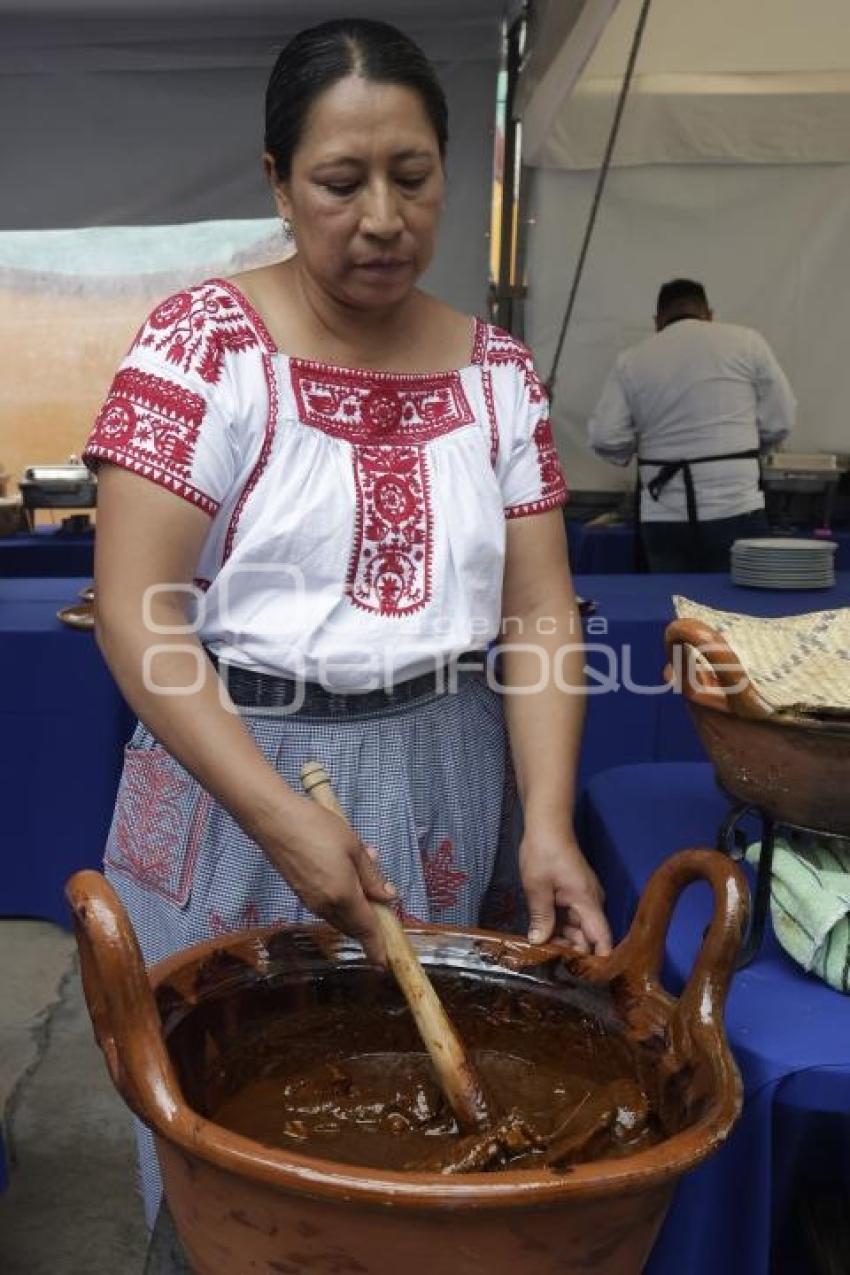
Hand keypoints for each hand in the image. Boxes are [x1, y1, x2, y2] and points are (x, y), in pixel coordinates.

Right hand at [261, 795, 395, 965]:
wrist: (275, 822)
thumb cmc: (318, 828)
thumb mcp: (354, 847)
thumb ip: (372, 876)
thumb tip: (388, 896)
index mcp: (343, 896)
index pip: (366, 928)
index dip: (377, 946)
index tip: (385, 962)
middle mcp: (325, 906)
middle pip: (352, 926)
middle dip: (369, 924)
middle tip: (384, 906)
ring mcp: (310, 901)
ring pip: (340, 916)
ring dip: (356, 908)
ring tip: (366, 876)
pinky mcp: (300, 893)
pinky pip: (328, 906)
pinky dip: (342, 900)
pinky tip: (347, 872)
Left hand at [519, 829, 611, 954]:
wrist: (547, 826)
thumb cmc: (543, 853)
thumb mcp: (537, 887)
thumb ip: (541, 917)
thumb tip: (540, 943)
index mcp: (587, 901)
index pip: (602, 938)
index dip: (597, 960)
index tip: (584, 977)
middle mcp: (591, 902)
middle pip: (588, 937)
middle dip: (572, 952)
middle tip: (549, 964)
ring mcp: (583, 898)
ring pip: (578, 928)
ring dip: (563, 940)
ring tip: (543, 953)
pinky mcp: (574, 894)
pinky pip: (571, 917)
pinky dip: (560, 927)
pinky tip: (544, 936)